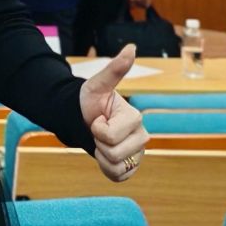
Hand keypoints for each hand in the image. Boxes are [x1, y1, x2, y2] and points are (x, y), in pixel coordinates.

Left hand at [81, 44, 148, 181]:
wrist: (84, 119)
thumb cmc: (90, 101)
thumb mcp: (97, 85)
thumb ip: (115, 69)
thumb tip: (131, 48)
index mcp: (136, 119)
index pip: (110, 136)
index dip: (97, 128)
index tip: (97, 118)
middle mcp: (142, 138)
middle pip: (114, 154)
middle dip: (98, 143)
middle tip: (98, 131)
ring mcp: (138, 154)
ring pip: (117, 167)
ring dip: (101, 157)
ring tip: (101, 142)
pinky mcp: (131, 168)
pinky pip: (118, 177)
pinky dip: (107, 169)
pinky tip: (104, 155)